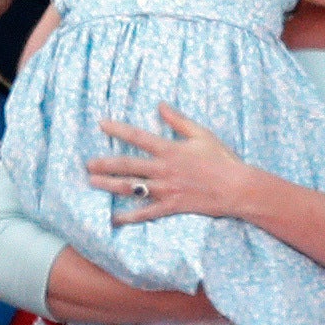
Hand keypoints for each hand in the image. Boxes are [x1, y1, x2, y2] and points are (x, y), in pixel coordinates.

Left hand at [89, 105, 255, 224]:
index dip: (118, 130)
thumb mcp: (202, 134)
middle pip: (128, 165)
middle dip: (105, 164)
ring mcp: (166, 189)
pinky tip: (114, 219)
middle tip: (87, 164)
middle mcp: (164, 169)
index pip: (139, 137)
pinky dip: (129, 217)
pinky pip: (146, 213)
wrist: (238, 188)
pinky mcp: (172, 206)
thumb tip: (160, 105)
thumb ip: (178, 121)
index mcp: (170, 150)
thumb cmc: (222, 159)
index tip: (101, 124)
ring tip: (92, 183)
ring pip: (132, 187)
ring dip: (110, 185)